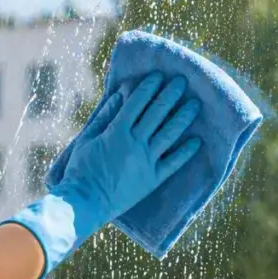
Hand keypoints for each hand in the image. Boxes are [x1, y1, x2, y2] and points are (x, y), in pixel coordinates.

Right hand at [0, 72, 200, 278]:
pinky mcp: (152, 179)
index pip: (137, 103)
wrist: (85, 203)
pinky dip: (186, 151)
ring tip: (195, 104)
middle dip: (170, 95)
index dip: (148, 88)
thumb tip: (120, 96)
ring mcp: (146, 161)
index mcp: (117, 132)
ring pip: (169, 134)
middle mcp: (135, 143)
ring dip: (183, 117)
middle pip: (157, 114)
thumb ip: (104, 117)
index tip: (158, 75)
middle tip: (182, 81)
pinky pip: (173, 163)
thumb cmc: (81, 169)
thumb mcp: (87, 139)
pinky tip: (197, 140)